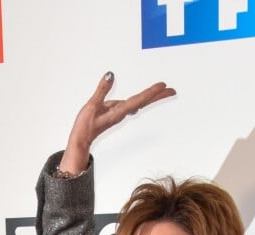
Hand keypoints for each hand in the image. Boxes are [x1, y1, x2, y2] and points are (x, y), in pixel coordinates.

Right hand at [60, 72, 175, 173]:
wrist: (82, 139)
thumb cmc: (85, 125)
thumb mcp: (92, 105)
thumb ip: (102, 90)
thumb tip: (110, 75)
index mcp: (118, 111)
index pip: (138, 100)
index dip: (151, 92)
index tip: (162, 86)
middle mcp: (122, 113)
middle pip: (143, 102)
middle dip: (158, 96)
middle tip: (172, 90)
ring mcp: (120, 113)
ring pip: (139, 102)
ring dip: (151, 97)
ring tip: (162, 90)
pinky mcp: (116, 113)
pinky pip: (131, 104)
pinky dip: (140, 100)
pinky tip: (142, 100)